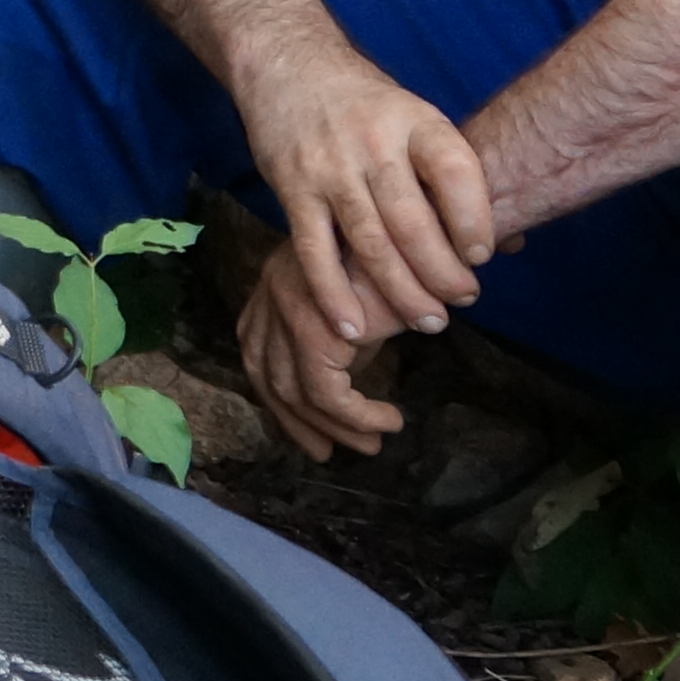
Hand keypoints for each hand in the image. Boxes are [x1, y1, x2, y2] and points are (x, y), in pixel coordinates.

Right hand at [234, 45, 492, 345]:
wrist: (286, 64)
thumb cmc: (365, 103)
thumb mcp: (416, 118)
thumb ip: (454, 177)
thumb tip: (510, 243)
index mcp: (414, 121)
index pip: (454, 169)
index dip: (473, 216)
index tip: (484, 255)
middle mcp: (372, 143)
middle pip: (413, 220)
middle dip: (442, 271)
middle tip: (463, 300)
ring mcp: (329, 168)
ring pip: (370, 243)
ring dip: (401, 291)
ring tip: (428, 321)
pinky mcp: (293, 190)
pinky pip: (315, 251)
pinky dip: (334, 293)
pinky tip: (353, 325)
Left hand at [236, 240, 404, 459]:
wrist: (423, 228)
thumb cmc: (400, 259)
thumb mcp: (360, 301)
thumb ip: (341, 337)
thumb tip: (343, 386)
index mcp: (272, 284)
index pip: (256, 352)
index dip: (278, 398)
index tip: (306, 429)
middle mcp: (269, 292)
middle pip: (267, 375)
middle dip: (297, 422)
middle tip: (327, 452)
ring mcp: (286, 308)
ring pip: (296, 391)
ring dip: (336, 427)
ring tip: (371, 442)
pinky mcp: (315, 327)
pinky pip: (327, 393)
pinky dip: (357, 416)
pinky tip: (387, 421)